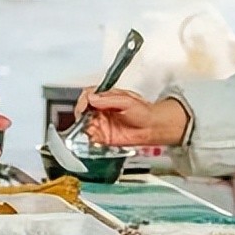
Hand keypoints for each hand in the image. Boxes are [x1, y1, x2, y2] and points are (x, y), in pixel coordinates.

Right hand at [73, 88, 187, 146]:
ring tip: (90, 128)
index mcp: (106, 98)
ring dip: (83, 127)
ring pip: (85, 124)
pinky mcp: (104, 137)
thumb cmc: (144, 112)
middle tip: (85, 118)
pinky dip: (89, 138)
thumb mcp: (127, 101)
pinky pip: (91, 138)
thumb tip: (93, 98)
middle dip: (81, 114)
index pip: (88, 96)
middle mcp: (101, 110)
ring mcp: (102, 124)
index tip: (85, 105)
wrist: (153, 127)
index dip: (84, 100)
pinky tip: (93, 137)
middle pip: (83, 110)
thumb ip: (109, 99)